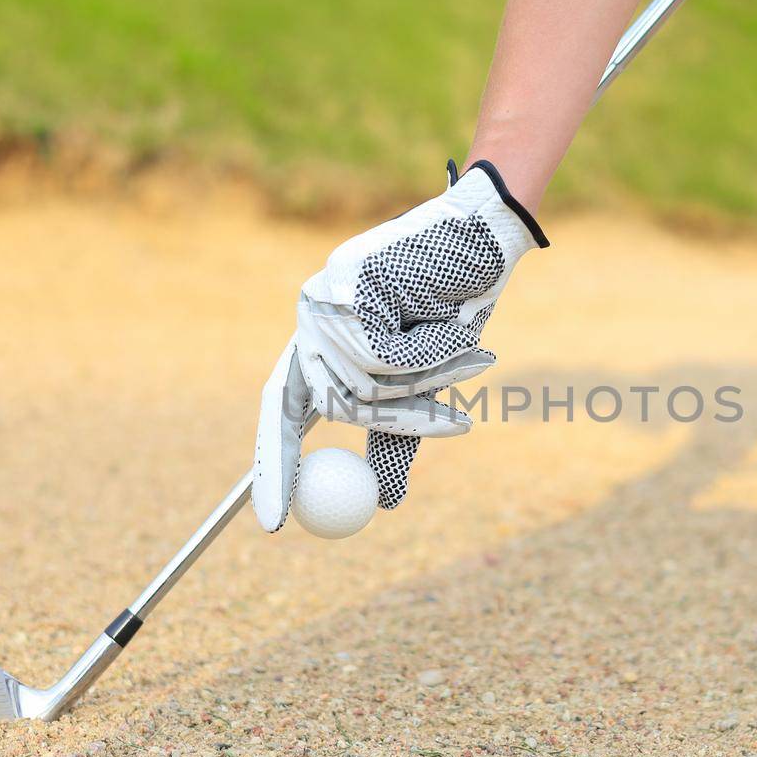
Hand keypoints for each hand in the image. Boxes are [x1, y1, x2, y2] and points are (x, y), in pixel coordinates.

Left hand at [252, 160, 547, 531]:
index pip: (283, 410)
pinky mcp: (349, 284)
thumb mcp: (426, 381)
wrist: (485, 233)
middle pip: (331, 404)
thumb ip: (397, 433)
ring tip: (470, 345)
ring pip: (367, 385)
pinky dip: (434, 352)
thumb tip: (382, 503)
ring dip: (431, 378)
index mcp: (320, 343)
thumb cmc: (457, 304)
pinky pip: (388, 357)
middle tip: (461, 427)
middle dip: (404, 417)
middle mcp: (312, 319)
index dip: (275, 467)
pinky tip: (456, 320)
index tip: (272, 523)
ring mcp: (324, 298)